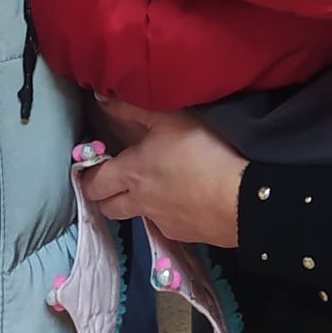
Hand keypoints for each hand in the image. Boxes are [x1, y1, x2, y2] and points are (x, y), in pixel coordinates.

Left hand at [80, 102, 245, 246]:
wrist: (243, 198)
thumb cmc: (204, 151)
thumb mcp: (169, 119)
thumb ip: (132, 108)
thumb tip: (100, 97)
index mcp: (131, 174)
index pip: (93, 183)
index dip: (88, 175)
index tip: (94, 165)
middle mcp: (140, 203)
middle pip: (108, 207)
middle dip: (106, 195)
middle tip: (116, 179)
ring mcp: (161, 222)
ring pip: (137, 216)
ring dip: (137, 204)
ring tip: (155, 186)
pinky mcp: (184, 235)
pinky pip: (165, 224)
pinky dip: (167, 212)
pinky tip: (184, 199)